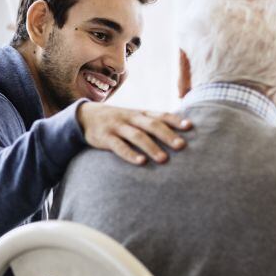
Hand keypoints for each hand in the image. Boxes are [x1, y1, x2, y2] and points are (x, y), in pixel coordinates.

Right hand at [76, 102, 192, 164]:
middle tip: (181, 146)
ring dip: (151, 147)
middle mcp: (130, 118)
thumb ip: (152, 122)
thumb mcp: (134, 117)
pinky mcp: (105, 138)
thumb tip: (178, 132)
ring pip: (137, 136)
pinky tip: (141, 162)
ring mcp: (117, 127)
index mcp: (141, 113)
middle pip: (151, 125)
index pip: (161, 114)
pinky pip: (118, 146)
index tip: (190, 127)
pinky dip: (130, 154)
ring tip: (164, 159)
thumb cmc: (118, 120)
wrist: (85, 116)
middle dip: (167, 135)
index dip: (175, 120)